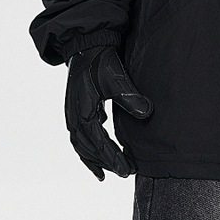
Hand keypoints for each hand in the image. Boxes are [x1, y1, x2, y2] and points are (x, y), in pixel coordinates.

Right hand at [65, 47, 152, 178]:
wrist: (86, 46)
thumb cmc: (101, 61)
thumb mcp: (117, 78)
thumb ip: (130, 97)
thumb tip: (147, 114)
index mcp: (83, 111)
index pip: (98, 142)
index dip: (112, 158)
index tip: (126, 170)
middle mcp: (74, 116)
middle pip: (88, 149)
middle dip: (106, 162)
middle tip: (125, 173)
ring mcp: (72, 114)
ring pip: (81, 145)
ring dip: (95, 159)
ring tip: (110, 172)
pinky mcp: (76, 110)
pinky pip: (79, 137)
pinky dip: (87, 150)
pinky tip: (100, 156)